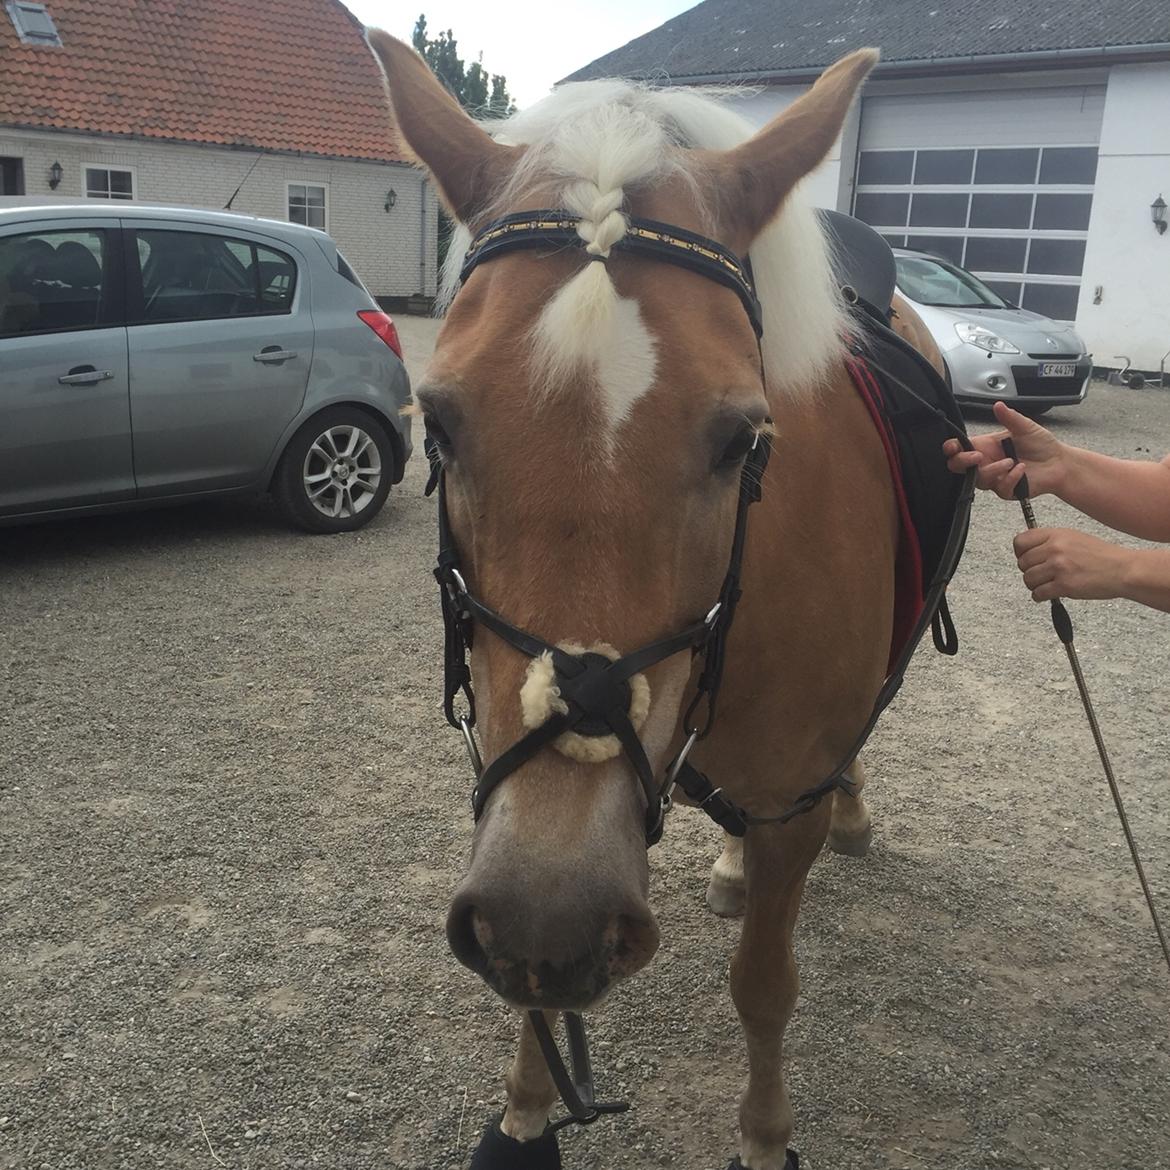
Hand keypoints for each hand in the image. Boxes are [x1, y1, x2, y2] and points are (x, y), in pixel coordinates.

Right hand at [942, 401, 1064, 497]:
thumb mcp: (1026, 427)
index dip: (951, 448)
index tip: (953, 447)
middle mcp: (986, 462)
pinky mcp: (1005, 490)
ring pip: (979, 480)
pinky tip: (1022, 469)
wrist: (1060, 463)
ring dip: (992, 470)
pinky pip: (1000, 488)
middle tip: (978, 457)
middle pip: (958, 467)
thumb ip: (1010, 418)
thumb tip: (998, 405)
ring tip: (1011, 461)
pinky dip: (1010, 478)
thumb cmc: (1042, 445)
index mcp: (986, 445)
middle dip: (963, 462)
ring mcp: (994, 478)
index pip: (959, 448)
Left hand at [1013, 527, 1134, 601]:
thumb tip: (1026, 549)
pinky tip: (1049, 594)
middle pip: (1022, 563)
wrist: (1123, 569)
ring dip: (1034, 585)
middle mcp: (1055, 548)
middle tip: (1041, 575)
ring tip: (1047, 584)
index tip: (1027, 559)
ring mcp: (1059, 567)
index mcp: (1056, 534)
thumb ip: (1050, 541)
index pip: (1020, 541)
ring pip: (1028, 579)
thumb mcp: (1073, 537)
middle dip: (1029, 571)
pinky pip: (1038, 594)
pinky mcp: (1064, 585)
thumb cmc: (1100, 555)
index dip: (1020, 553)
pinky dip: (1040, 596)